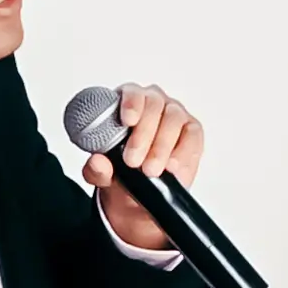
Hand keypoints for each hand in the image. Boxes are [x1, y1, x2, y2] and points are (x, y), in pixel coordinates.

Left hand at [75, 85, 204, 257]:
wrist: (138, 195)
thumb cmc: (120, 172)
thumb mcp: (103, 175)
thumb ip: (96, 169)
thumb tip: (96, 162)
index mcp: (127, 103)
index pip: (131, 92)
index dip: (130, 104)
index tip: (127, 121)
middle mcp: (153, 102)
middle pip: (153, 105)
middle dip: (143, 134)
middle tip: (132, 161)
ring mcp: (174, 115)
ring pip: (173, 119)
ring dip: (161, 145)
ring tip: (150, 170)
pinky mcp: (192, 131)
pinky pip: (192, 135)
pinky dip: (183, 152)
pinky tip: (172, 168)